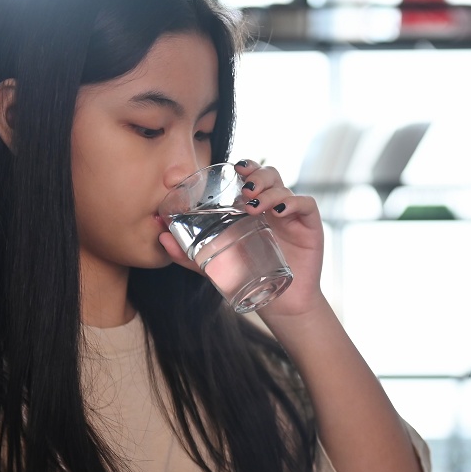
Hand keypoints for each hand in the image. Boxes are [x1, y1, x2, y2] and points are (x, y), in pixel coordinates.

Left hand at [158, 159, 327, 317]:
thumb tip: (160, 237)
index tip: (233, 169)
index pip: (251, 177)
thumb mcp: (215, 266)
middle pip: (269, 175)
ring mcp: (293, 216)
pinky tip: (279, 211)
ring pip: (285, 187)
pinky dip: (293, 202)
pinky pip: (306, 204)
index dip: (245, 167)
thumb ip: (188, 254)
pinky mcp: (310, 226)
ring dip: (269, 191)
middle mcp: (274, 207)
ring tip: (254, 205)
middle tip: (244, 189)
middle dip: (257, 175)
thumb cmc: (249, 279)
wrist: (280, 305)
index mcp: (253, 209)